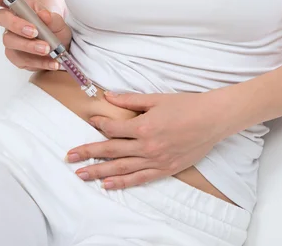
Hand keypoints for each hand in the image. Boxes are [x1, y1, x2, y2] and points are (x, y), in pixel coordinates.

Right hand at [0, 0, 71, 71]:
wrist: (60, 47)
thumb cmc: (54, 29)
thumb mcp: (58, 22)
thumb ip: (52, 18)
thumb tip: (44, 15)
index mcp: (20, 7)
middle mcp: (11, 23)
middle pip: (4, 20)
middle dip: (17, 25)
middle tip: (35, 32)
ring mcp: (12, 40)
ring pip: (11, 42)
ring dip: (29, 46)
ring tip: (47, 49)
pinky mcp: (16, 57)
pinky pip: (22, 60)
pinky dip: (39, 62)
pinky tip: (53, 63)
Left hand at [66, 90, 227, 189]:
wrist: (212, 119)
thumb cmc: (186, 105)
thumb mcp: (156, 99)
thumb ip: (130, 100)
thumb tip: (108, 96)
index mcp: (144, 127)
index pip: (113, 128)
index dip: (99, 124)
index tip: (90, 121)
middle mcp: (147, 147)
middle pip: (111, 151)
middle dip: (88, 153)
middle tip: (70, 157)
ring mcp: (156, 160)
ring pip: (121, 169)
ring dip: (99, 172)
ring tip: (81, 175)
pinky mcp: (165, 169)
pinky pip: (139, 179)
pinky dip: (122, 183)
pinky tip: (107, 185)